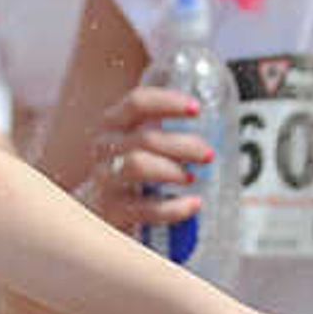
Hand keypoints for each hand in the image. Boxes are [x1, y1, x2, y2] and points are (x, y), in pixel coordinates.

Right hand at [74, 83, 212, 232]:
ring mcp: (106, 179)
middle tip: (208, 154)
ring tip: (193, 178)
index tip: (196, 109)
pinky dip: (174, 207)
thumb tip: (214, 115)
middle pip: (145, 138)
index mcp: (114, 123)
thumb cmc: (128, 168)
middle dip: (182, 145)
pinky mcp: (113, 211)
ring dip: (172, 171)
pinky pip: (144, 208)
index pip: (138, 103)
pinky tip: (193, 204)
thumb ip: (163, 126)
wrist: (97, 209)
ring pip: (138, 165)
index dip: (168, 102)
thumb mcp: (137, 140)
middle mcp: (106, 147)